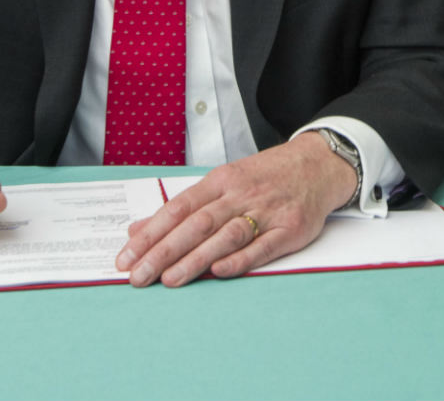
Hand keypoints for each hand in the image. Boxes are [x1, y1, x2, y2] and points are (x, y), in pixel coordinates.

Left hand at [116, 133, 356, 287]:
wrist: (318, 164)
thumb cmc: (265, 177)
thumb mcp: (222, 183)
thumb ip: (182, 209)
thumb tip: (138, 230)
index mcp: (220, 181)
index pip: (178, 209)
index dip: (150, 234)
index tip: (126, 257)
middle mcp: (240, 194)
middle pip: (197, 224)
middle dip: (163, 251)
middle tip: (138, 276)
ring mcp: (267, 211)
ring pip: (226, 235)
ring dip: (196, 258)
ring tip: (169, 279)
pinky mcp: (291, 228)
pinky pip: (263, 246)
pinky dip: (240, 259)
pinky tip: (219, 272)